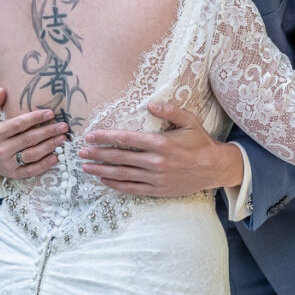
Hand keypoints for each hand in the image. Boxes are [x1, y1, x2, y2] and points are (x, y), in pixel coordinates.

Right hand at [0, 88, 69, 178]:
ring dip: (49, 147)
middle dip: (48, 132)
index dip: (35, 118)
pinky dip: (44, 165)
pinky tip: (56, 157)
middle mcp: (1, 149)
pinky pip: (31, 171)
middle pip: (28, 139)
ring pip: (32, 155)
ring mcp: (8, 163)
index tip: (50, 113)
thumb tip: (1, 90)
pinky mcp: (14, 174)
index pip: (18, 125)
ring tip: (62, 138)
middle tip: (63, 126)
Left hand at [79, 103, 243, 196]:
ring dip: (102, 170)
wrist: (215, 168)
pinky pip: (132, 188)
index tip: (91, 136)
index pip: (126, 139)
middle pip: (120, 157)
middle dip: (98, 154)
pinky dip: (116, 184)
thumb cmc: (200, 142)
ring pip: (122, 174)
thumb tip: (150, 104)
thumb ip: (169, 111)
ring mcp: (156, 178)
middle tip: (80, 152)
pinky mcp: (158, 190)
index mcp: (160, 143)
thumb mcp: (189, 120)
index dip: (106, 137)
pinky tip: (104, 180)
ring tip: (86, 167)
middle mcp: (155, 162)